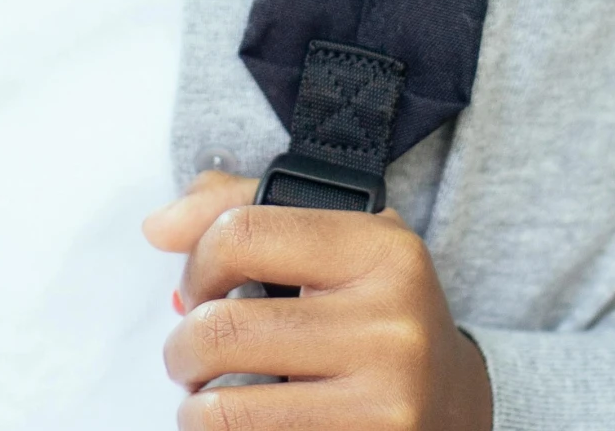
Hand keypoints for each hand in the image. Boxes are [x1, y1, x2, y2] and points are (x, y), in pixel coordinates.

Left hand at [144, 172, 491, 429]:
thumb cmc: (375, 309)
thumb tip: (156, 227)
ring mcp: (383, 402)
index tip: (200, 284)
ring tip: (206, 399)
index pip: (241, 233)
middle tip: (189, 356)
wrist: (457, 403)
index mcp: (379, 249)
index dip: (197, 262)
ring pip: (226, 410)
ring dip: (195, 409)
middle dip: (182, 349)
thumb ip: (242, 205)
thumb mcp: (336, 237)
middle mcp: (388, 324)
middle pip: (222, 329)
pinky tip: (243, 425)